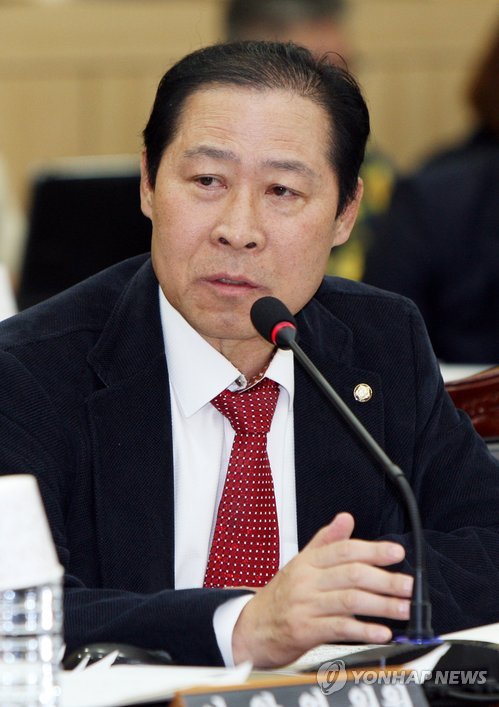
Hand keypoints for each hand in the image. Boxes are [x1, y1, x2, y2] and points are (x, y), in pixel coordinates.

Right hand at [232, 512, 412, 667]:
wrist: (253, 627)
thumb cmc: (281, 595)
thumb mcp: (301, 562)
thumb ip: (326, 541)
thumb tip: (345, 518)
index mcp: (308, 562)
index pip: (344, 550)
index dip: (372, 550)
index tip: (396, 553)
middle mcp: (307, 581)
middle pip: (351, 575)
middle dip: (384, 580)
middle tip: (407, 585)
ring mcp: (306, 605)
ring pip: (349, 601)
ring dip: (381, 605)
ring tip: (403, 608)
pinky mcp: (306, 630)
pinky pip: (340, 628)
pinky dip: (363, 629)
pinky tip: (382, 632)